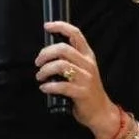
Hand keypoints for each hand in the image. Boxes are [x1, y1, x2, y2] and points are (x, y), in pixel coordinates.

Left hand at [36, 20, 120, 138]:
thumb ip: (70, 59)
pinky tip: (44, 88)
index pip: (76, 34)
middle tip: (38, 62)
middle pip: (63, 49)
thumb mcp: (83, 70)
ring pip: (61, 65)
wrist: (101, 112)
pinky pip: (62, 85)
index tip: (47, 26)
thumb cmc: (87, 90)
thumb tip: (49, 52)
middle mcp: (88, 64)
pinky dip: (49, 86)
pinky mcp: (82, 92)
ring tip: (40, 77)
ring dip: (45, 70)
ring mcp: (86, 78)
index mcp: (88, 56)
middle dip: (46, 53)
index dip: (61, 27)